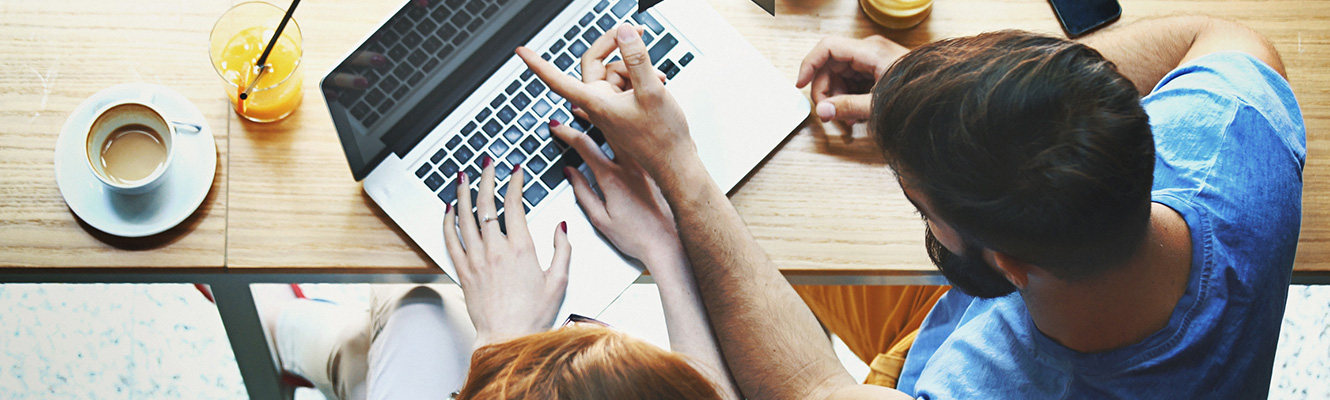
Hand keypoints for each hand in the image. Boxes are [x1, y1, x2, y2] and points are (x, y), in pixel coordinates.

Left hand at [442, 157, 571, 347]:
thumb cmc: (533, 315)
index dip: (515, 182)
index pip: (514, 204)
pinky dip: (448, 221)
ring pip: (465, 217)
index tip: (516, 171)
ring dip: (463, 193)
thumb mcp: (559, 281)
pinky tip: (448, 209)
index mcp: (521, 249)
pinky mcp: (463, 272)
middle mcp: (495, 250)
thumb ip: (562, 250)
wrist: (507, 338)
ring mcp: (476, 260)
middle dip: (486, 178)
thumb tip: (560, 227)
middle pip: (486, 204)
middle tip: (487, 164)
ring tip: (463, 175)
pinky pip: (450, 240)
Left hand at [516, 24, 690, 176]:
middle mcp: (599, 105)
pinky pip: (625, 84)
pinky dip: (640, 79)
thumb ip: (637, 60)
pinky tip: (658, 83)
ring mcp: (610, 107)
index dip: (538, 64)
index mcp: (596, 103)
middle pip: (595, 64)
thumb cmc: (662, 138)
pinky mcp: (622, 109)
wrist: (675, 162)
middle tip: (636, 34)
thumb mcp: (652, 91)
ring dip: (636, 67)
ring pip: (615, 72)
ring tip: (658, 78)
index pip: (557, 81)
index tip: (522, 52)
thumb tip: (623, 33)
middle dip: (617, 50)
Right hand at [549, 120, 686, 276]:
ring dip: (612, 117)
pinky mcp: (659, 169)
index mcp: (612, 177)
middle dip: (589, 113)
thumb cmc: (638, 238)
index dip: (566, 132)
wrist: (671, 245)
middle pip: (607, 128)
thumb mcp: (600, 220)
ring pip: (628, 131)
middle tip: (577, 105)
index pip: (583, 145)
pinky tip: (629, 126)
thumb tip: (570, 172)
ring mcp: (647, 165)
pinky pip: (643, 142)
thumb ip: (582, 193)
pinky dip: (632, 130)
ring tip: (601, 109)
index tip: (556, 126)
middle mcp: (630, 166)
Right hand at [796, 35, 908, 123]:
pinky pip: (850, 82)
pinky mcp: (874, 71)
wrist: (941, 98)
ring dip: (836, 97)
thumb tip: (823, 111)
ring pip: (838, 75)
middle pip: (830, 65)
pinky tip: (854, 115)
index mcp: (870, 51)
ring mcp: (871, 60)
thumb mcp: (879, 104)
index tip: (800, 84)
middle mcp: (868, 51)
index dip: (809, 64)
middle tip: (828, 113)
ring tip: (847, 118)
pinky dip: (847, 98)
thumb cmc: (916, 95)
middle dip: (825, 90)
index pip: (827, 48)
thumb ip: (849, 107)